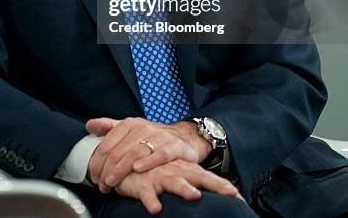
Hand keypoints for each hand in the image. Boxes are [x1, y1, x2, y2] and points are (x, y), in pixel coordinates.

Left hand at [86, 116, 211, 191]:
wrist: (184, 137)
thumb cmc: (153, 137)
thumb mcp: (130, 129)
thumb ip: (109, 127)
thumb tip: (89, 125)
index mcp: (130, 124)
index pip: (109, 142)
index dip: (98, 160)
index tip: (93, 175)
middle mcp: (144, 128)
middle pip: (120, 150)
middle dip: (108, 169)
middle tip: (101, 184)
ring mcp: (160, 136)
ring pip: (137, 152)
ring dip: (122, 169)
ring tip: (113, 182)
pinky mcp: (175, 146)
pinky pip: (161, 154)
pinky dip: (149, 161)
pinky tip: (138, 169)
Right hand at [114, 159, 243, 214]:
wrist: (127, 160)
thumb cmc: (152, 170)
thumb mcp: (173, 174)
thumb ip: (189, 182)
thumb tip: (203, 194)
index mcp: (184, 169)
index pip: (207, 176)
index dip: (223, 186)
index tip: (240, 198)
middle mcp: (175, 170)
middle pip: (198, 176)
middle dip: (215, 184)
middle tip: (231, 192)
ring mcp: (159, 175)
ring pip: (174, 181)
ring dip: (184, 188)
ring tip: (195, 195)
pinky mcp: (142, 183)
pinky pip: (147, 193)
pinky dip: (151, 200)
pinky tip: (156, 209)